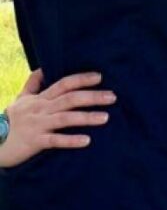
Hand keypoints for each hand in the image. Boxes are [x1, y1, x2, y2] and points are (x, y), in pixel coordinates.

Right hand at [0, 70, 115, 167]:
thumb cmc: (10, 121)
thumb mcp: (20, 100)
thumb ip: (33, 84)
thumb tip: (42, 67)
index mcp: (40, 99)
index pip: (63, 84)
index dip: (81, 79)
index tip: (100, 77)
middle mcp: (41, 109)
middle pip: (69, 99)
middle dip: (92, 97)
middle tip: (113, 97)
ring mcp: (38, 125)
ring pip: (65, 118)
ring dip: (86, 117)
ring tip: (106, 117)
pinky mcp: (34, 142)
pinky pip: (55, 140)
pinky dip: (70, 140)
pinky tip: (87, 140)